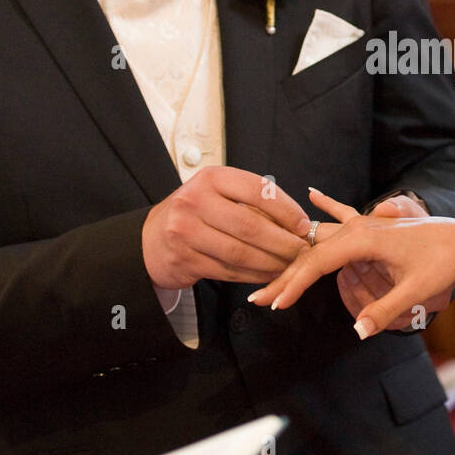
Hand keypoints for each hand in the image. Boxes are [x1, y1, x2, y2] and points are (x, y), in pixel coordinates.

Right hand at [142, 166, 310, 289]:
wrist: (151, 239)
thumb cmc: (195, 213)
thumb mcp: (216, 193)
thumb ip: (250, 202)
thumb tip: (297, 222)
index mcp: (211, 178)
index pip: (257, 190)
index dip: (286, 209)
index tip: (303, 225)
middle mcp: (195, 201)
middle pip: (251, 226)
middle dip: (283, 242)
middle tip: (302, 250)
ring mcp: (185, 232)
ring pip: (240, 253)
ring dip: (271, 262)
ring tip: (290, 265)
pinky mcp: (184, 260)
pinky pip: (228, 271)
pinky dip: (253, 275)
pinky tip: (269, 275)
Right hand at [250, 189, 454, 338]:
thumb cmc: (442, 262)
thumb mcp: (416, 291)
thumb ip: (385, 311)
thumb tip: (358, 332)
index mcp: (364, 240)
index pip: (317, 263)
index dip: (294, 285)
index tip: (277, 305)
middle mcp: (359, 228)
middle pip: (311, 253)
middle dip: (284, 277)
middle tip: (257, 300)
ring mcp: (365, 224)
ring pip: (320, 240)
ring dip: (295, 257)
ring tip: (270, 272)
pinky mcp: (374, 225)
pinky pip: (343, 214)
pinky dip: (326, 205)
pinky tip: (312, 192)